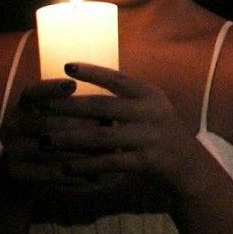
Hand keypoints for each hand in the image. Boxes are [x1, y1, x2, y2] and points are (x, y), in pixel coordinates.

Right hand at [3, 77, 101, 194]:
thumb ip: (75, 108)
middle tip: (108, 127)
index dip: (51, 88)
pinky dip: (72, 174)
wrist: (27, 170)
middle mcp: (13, 124)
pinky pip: (47, 173)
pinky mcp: (17, 173)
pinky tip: (93, 175)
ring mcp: (12, 149)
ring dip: (78, 151)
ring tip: (106, 152)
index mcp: (23, 105)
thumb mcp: (61, 114)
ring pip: (48, 150)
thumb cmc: (57, 133)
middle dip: (79, 125)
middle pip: (45, 122)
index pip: (34, 92)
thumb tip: (108, 106)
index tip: (73, 85)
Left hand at [11, 63, 208, 195]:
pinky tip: (65, 167)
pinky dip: (85, 165)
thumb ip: (128, 97)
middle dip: (70, 106)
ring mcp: (149, 137)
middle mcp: (151, 113)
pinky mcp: (146, 161)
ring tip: (46, 141)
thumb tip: (90, 80)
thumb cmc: (162, 135)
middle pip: (103, 106)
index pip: (118, 78)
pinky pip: (109, 162)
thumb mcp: (153, 108)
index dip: (93, 71)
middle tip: (43, 107)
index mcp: (151, 96)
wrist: (190, 167)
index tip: (67, 66)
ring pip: (102, 136)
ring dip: (70, 139)